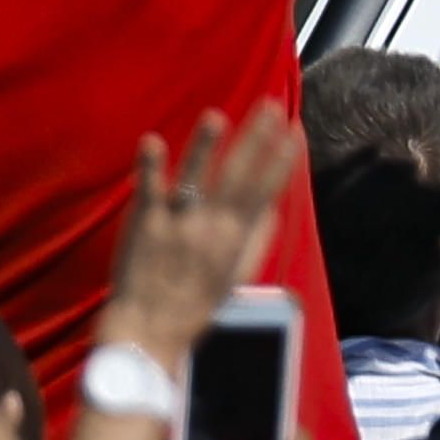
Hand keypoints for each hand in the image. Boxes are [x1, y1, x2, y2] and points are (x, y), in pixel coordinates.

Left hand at [99, 106, 298, 360]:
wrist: (148, 333)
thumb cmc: (193, 307)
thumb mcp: (235, 278)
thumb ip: (255, 242)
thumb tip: (272, 210)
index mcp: (234, 240)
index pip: (263, 192)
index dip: (281, 161)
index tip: (295, 131)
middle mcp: (209, 229)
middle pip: (236, 177)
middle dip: (256, 139)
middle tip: (271, 106)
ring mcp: (176, 225)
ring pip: (193, 178)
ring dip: (205, 147)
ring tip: (216, 117)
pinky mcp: (144, 225)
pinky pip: (148, 191)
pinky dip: (150, 167)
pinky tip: (153, 140)